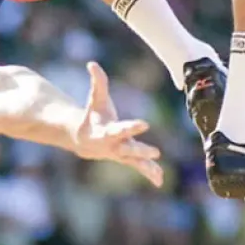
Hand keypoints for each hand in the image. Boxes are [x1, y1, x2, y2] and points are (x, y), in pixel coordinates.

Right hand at [75, 62, 163, 186]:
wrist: (85, 139)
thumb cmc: (93, 115)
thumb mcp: (95, 99)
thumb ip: (97, 82)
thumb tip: (92, 63)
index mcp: (106, 131)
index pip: (120, 129)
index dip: (131, 127)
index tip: (144, 124)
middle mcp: (114, 145)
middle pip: (128, 149)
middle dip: (140, 151)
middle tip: (155, 152)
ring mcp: (121, 153)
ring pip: (134, 161)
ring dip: (146, 166)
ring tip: (159, 174)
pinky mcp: (128, 158)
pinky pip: (138, 166)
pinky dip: (148, 173)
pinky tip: (159, 181)